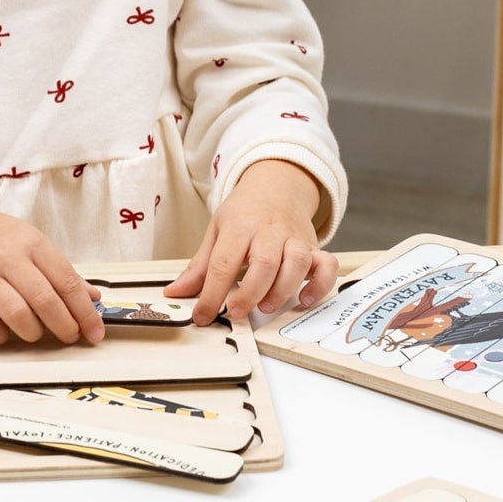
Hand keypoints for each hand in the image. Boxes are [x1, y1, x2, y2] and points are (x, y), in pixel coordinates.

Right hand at [0, 198, 103, 345]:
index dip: (85, 312)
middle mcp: (7, 257)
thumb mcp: (29, 242)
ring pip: (17, 314)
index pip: (66, 281)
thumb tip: (92, 298)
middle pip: (45, 300)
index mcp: (31, 242)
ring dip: (33, 332)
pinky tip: (4, 330)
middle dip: (64, 326)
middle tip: (70, 337)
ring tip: (36, 333)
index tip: (95, 332)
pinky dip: (0, 335)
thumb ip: (59, 271)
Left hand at [165, 159, 337, 323]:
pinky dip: (320, 284)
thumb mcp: (216, 231)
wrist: (276, 185)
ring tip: (267, 306)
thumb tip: (175, 293)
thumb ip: (199, 267)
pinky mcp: (314, 247)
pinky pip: (327, 265)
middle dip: (250, 293)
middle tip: (237, 312)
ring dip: (283, 290)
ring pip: (296, 263)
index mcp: (239, 227)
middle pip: (264, 263)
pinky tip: (305, 299)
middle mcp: (269, 232)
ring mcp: (294, 238)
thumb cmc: (244, 213)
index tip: (203, 315)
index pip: (223, 263)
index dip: (211, 294)